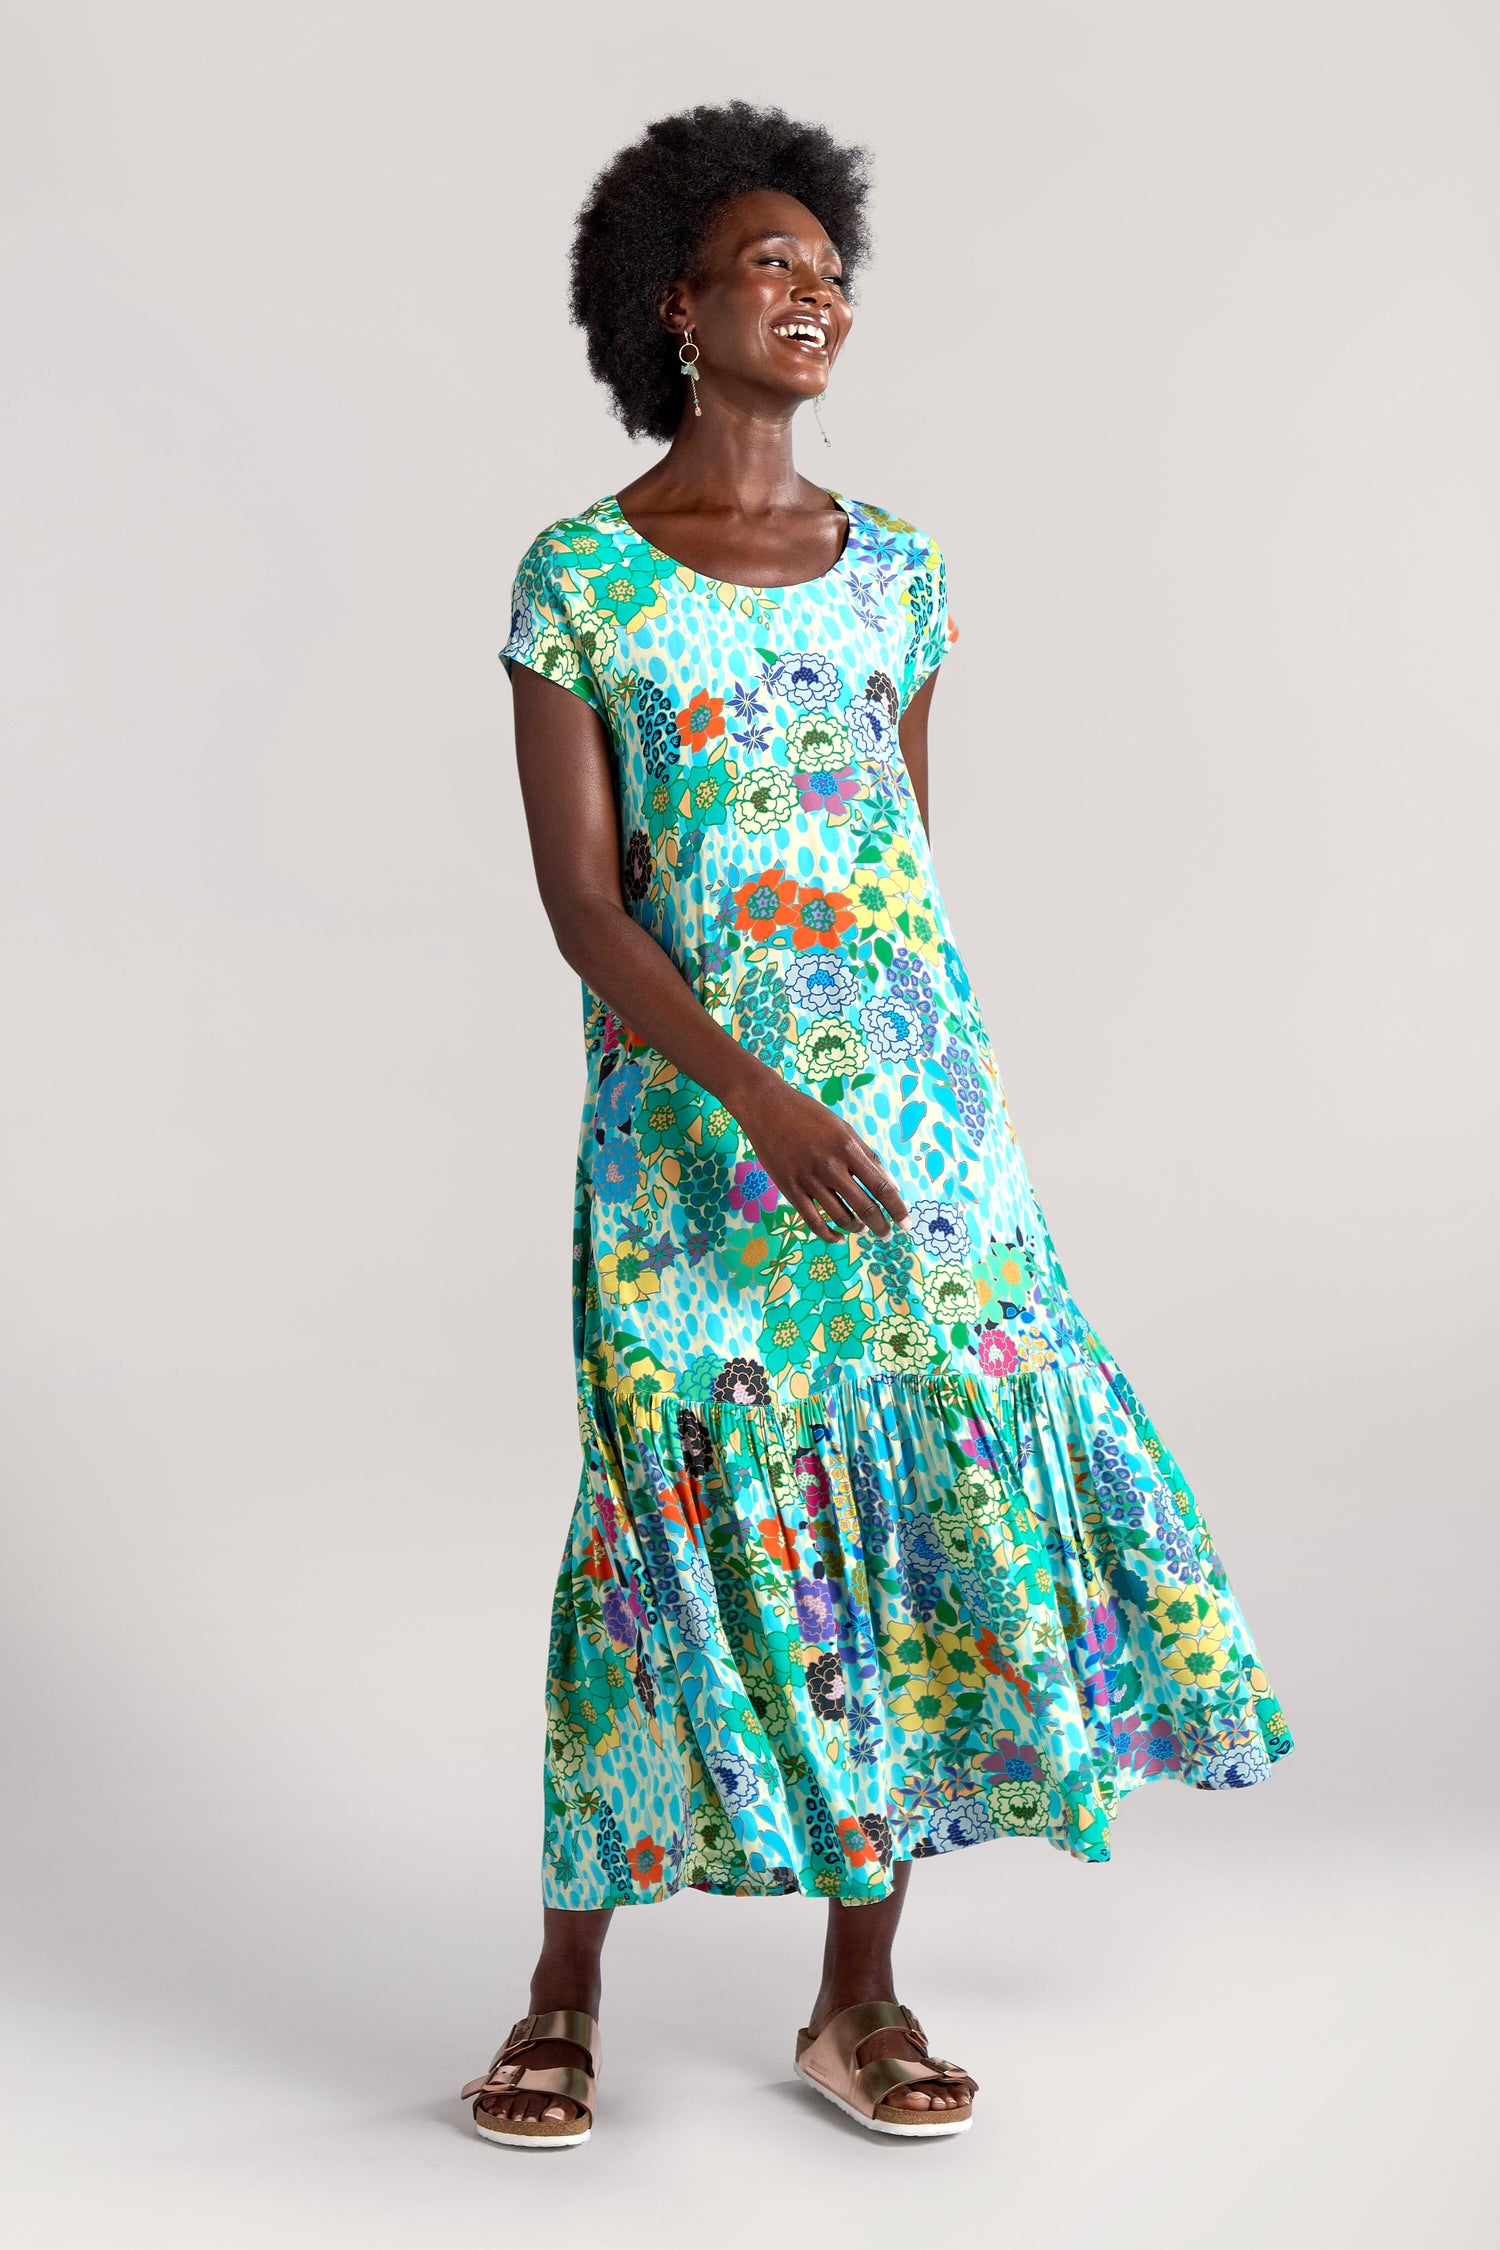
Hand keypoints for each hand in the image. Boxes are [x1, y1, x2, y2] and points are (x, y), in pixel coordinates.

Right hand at [731, 1071, 909, 1244]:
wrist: (767, 1108)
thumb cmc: (809, 1115)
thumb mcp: (844, 1129)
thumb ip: (868, 1157)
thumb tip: (891, 1185)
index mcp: (848, 1149)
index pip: (881, 1186)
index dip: (897, 1208)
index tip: (907, 1224)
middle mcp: (831, 1166)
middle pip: (864, 1207)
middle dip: (880, 1226)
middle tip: (887, 1234)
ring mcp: (808, 1180)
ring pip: (841, 1217)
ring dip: (857, 1228)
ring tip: (862, 1229)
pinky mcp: (790, 1190)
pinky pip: (813, 1222)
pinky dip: (829, 1235)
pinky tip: (839, 1238)